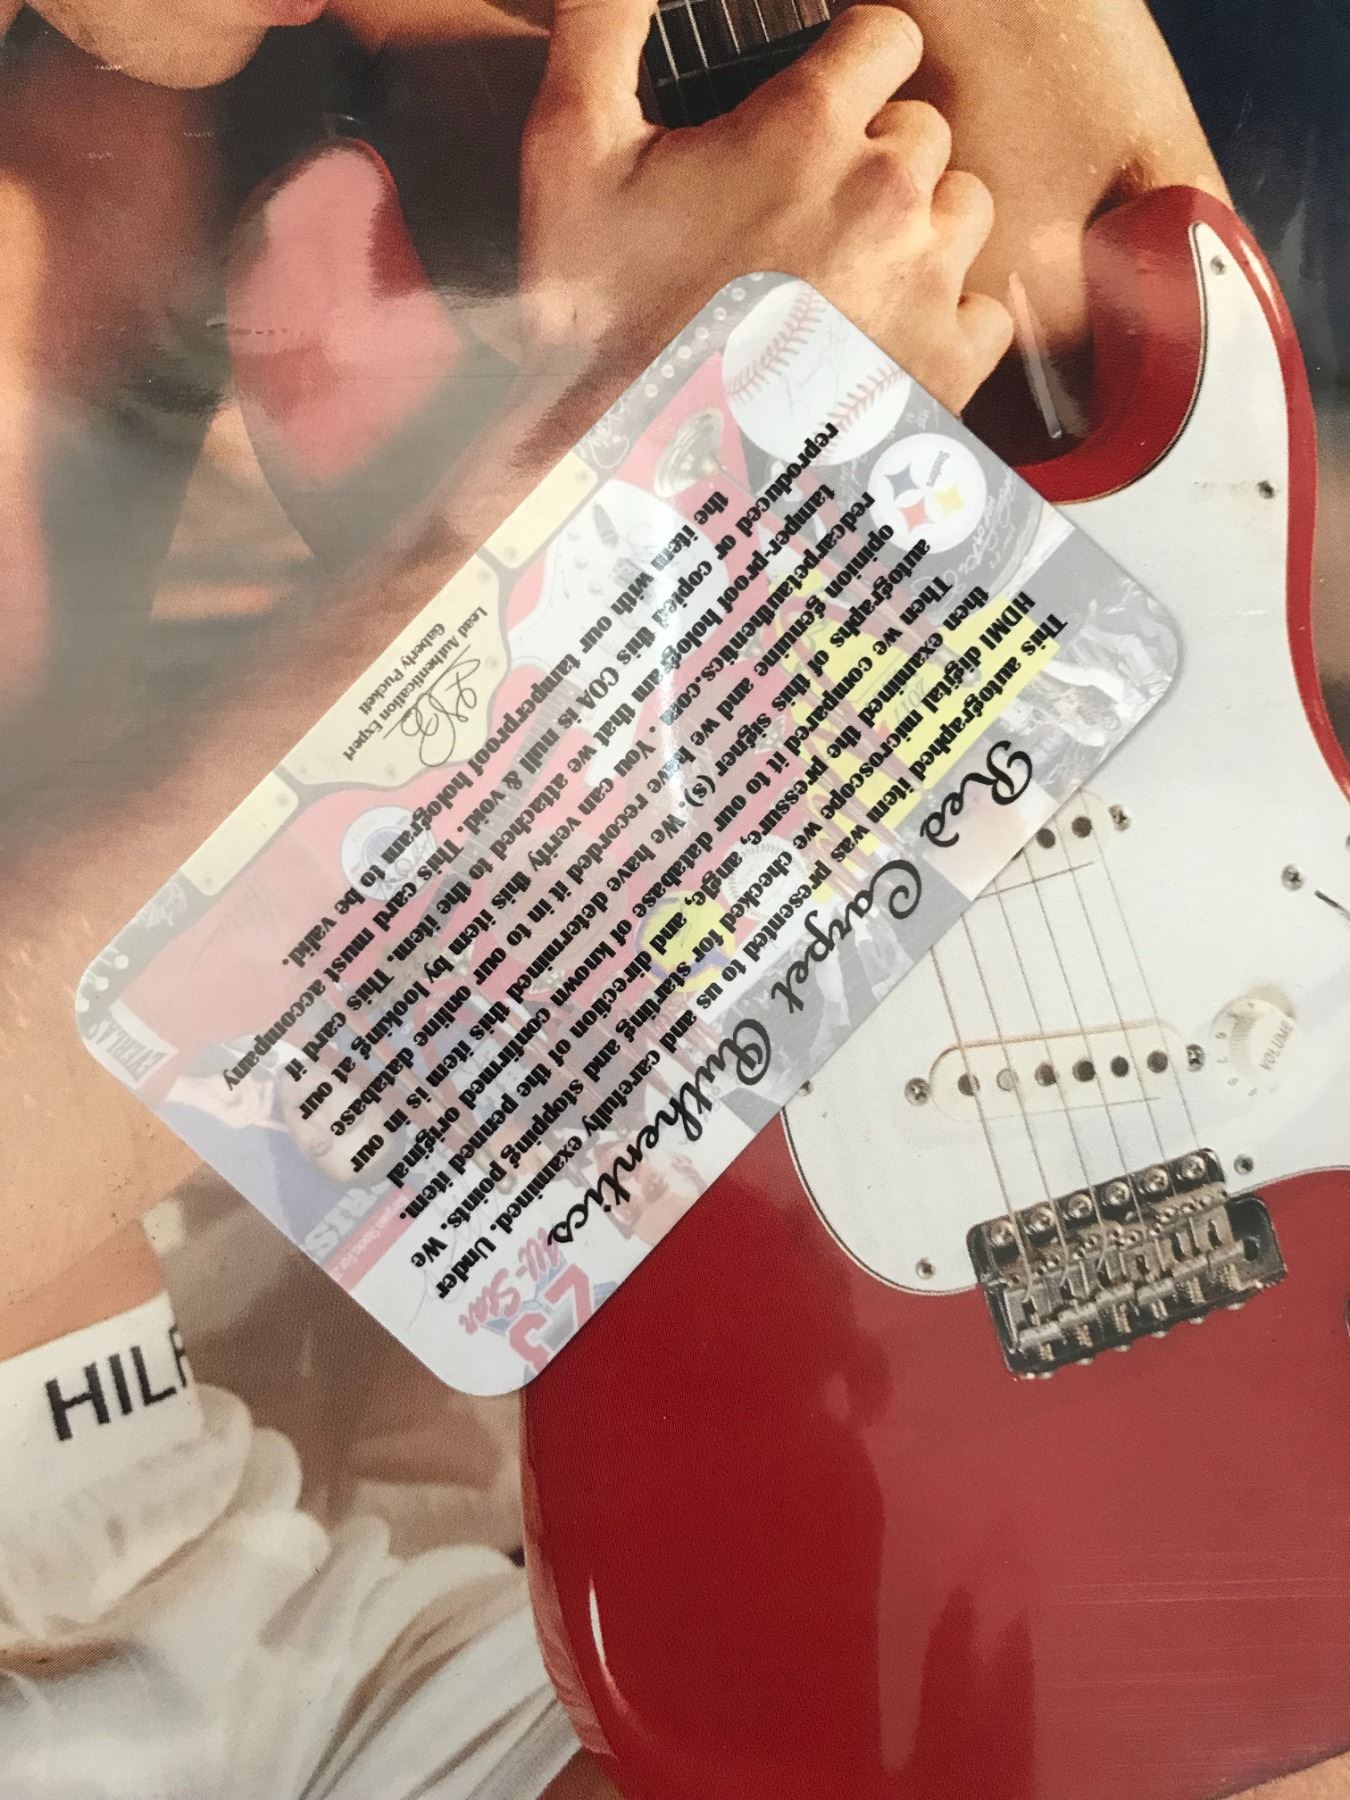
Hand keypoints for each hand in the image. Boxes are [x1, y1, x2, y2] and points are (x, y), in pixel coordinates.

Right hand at [519, 0, 1011, 413]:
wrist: (640, 476)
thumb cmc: (601, 323)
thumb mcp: (569, 156)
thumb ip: (603, 25)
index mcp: (807, 129)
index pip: (887, 35)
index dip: (850, 65)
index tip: (816, 109)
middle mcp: (887, 198)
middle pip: (923, 130)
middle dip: (871, 157)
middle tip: (800, 217)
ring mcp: (926, 287)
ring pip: (962, 211)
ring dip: (916, 231)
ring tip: (841, 278)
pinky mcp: (947, 371)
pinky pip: (984, 309)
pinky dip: (943, 319)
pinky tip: (876, 338)